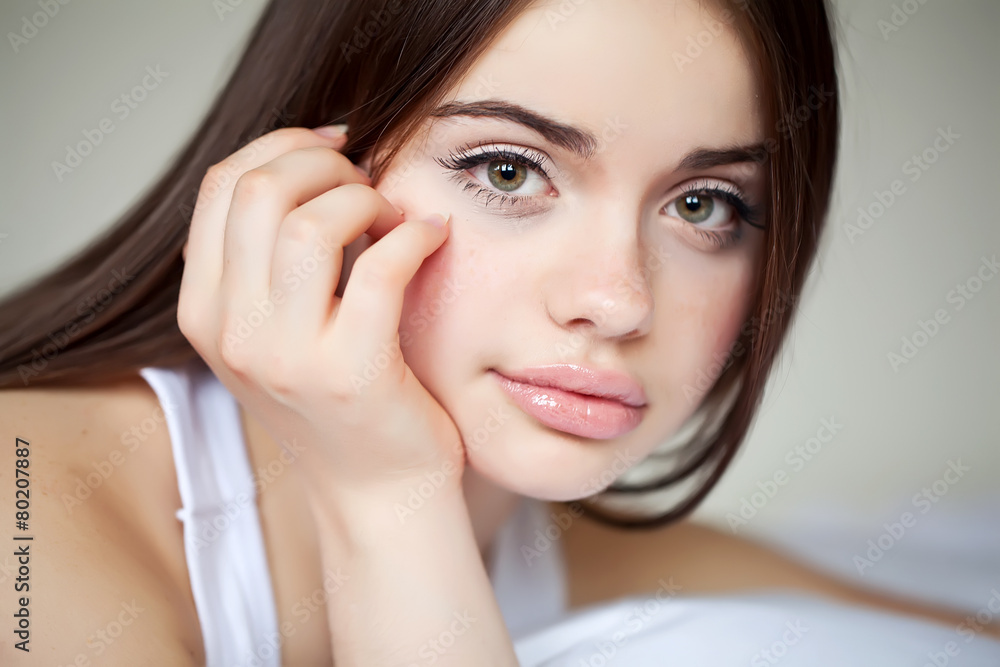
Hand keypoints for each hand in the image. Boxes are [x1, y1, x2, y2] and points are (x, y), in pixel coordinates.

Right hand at [177, 126, 463, 500]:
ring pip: (311, 223)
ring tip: (393, 217)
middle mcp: (232, 334)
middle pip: (259, 192)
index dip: (280, 147)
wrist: (378, 495)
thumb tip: (312, 163)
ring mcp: (287, 358)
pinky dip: (413, 235)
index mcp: (205, 313)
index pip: (219, 188)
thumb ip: (270, 262)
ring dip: (364, 199)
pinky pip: (379, 266)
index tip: (333, 149)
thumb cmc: (341, 404)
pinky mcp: (352, 373)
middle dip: (324, 164)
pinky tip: (431, 236)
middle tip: (367, 183)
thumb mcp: (276, 334)